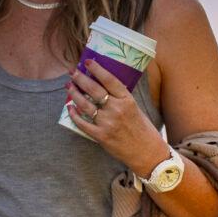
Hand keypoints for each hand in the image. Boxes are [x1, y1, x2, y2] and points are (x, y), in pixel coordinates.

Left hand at [66, 59, 168, 175]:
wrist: (148, 154)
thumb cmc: (144, 131)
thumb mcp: (136, 110)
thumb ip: (121, 99)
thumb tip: (103, 88)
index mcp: (128, 101)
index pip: (109, 80)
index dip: (97, 69)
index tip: (88, 62)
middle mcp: (117, 110)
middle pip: (93, 89)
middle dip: (80, 78)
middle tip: (73, 72)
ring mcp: (107, 123)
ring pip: (84, 104)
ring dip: (74, 94)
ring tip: (69, 87)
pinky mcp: (101, 136)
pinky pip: (82, 123)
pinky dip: (73, 114)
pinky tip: (69, 108)